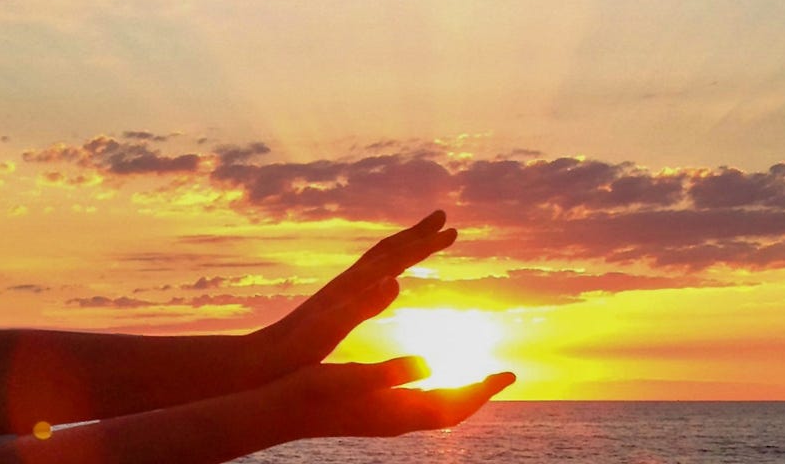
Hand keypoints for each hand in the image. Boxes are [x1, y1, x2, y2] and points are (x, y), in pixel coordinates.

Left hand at [255, 210, 458, 366]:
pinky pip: (368, 280)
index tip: (453, 231)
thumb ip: (363, 304)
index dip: (425, 244)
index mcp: (351, 286)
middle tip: (444, 219)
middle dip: (417, 234)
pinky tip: (387, 281)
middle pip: (387, 249)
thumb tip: (396, 278)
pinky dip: (385, 271)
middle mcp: (346, 282)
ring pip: (377, 261)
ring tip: (420, 242)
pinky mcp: (334, 306)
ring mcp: (340, 292)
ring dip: (402, 247)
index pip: (395, 257)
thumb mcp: (333, 327)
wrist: (262, 357)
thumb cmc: (297, 348)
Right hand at [260, 357, 515, 438]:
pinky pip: (416, 406)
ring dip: (458, 394)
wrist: (275, 413)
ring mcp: (382, 419)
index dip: (481, 390)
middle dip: (478, 393)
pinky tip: (428, 380)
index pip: (452, 406)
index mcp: (394, 411)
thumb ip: (390, 371)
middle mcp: (394, 420)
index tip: (508, 374)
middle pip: (449, 412)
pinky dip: (434, 392)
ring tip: (477, 378)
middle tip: (504, 375)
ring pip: (433, 411)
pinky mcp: (371, 414)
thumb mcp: (350, 375)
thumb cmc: (308, 392)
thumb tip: (430, 363)